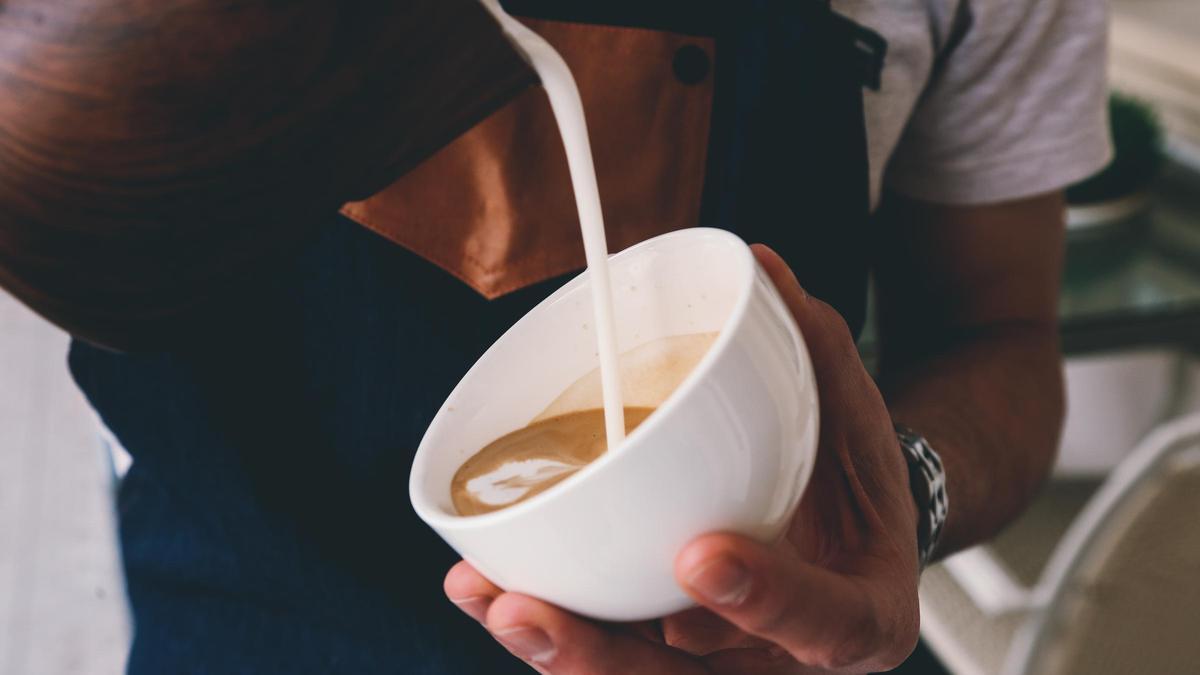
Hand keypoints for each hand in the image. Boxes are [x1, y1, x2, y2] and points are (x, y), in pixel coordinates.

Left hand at [444, 245, 921, 673]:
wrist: (850, 538)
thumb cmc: (853, 482)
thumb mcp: (855, 419)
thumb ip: (815, 354)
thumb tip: (761, 265)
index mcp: (864, 614)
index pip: (826, 625)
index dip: (766, 601)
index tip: (699, 553)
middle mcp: (788, 665)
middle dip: (607, 660)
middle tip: (533, 610)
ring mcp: (727, 669)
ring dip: (560, 651)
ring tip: (490, 598)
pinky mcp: (674, 658)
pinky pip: (611, 654)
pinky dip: (549, 631)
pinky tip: (484, 591)